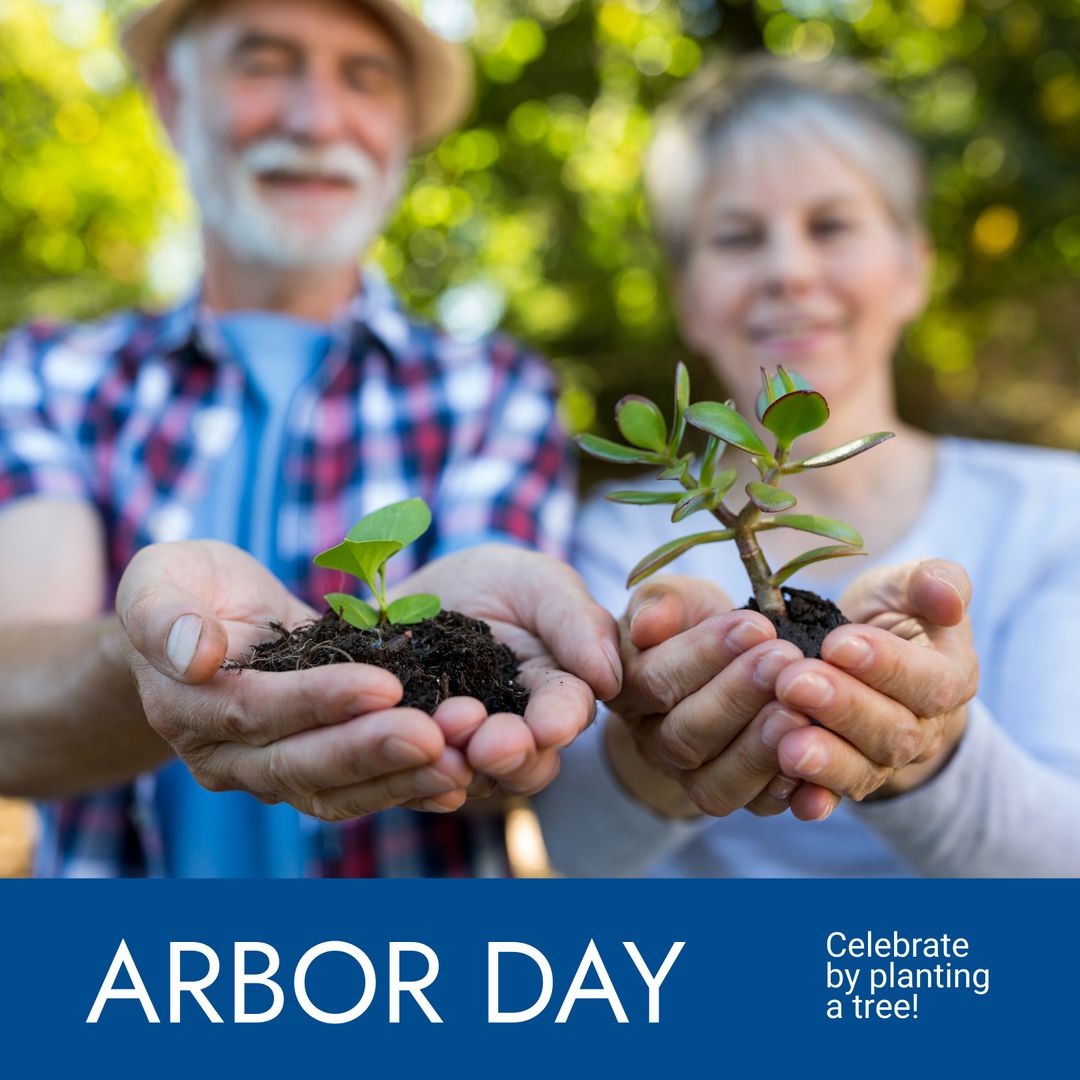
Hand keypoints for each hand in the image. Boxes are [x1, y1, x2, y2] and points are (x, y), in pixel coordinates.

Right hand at [117, 541, 477, 818]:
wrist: (200, 620)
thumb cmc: (181, 589)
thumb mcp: (158, 580)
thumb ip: (163, 614)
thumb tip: (195, 653)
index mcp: (186, 707)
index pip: (257, 711)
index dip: (318, 701)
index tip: (383, 685)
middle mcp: (224, 756)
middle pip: (300, 764)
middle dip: (371, 751)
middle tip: (436, 737)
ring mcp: (267, 771)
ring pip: (333, 791)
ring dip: (397, 780)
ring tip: (457, 764)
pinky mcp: (310, 771)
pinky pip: (357, 791)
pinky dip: (405, 788)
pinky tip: (456, 782)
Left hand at [400, 545, 621, 796]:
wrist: (419, 589)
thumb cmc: (496, 581)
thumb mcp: (540, 584)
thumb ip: (578, 624)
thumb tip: (609, 680)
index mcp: (556, 694)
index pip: (566, 715)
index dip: (559, 722)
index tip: (549, 727)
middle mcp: (513, 731)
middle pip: (523, 763)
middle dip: (509, 755)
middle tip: (487, 743)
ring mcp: (461, 748)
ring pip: (468, 776)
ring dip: (457, 764)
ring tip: (441, 735)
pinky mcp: (409, 752)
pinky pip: (410, 778)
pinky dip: (408, 773)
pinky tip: (400, 755)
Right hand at [602, 575, 806, 818]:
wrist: (721, 662)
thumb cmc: (694, 623)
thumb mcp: (677, 599)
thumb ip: (659, 602)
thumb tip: (649, 625)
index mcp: (626, 689)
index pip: (655, 680)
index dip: (704, 654)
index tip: (755, 625)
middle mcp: (650, 742)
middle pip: (685, 735)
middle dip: (739, 696)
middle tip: (785, 659)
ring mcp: (689, 778)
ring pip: (715, 783)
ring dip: (760, 747)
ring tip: (799, 708)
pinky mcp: (732, 797)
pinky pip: (755, 808)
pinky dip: (788, 787)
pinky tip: (817, 751)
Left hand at [772, 559, 978, 820]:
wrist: (862, 656)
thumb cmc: (888, 615)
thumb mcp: (907, 587)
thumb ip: (934, 582)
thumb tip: (946, 595)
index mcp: (949, 677)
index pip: (929, 682)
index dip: (887, 666)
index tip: (837, 643)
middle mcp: (923, 729)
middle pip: (894, 732)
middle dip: (843, 708)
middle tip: (794, 682)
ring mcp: (884, 761)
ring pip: (864, 770)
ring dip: (826, 759)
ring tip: (788, 744)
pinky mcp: (846, 778)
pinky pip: (834, 796)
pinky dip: (815, 799)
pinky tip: (794, 799)